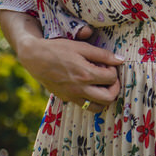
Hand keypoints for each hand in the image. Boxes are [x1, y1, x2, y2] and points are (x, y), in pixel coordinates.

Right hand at [4, 15, 122, 110]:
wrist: (34, 57)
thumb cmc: (58, 49)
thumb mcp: (82, 47)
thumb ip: (103, 55)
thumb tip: (120, 60)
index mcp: (85, 74)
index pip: (111, 78)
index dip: (114, 70)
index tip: (108, 65)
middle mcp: (80, 89)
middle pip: (109, 98)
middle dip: (114, 88)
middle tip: (110, 78)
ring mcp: (72, 96)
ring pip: (97, 107)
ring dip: (104, 98)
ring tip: (102, 85)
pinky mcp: (65, 99)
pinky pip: (84, 106)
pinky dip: (91, 100)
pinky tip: (89, 88)